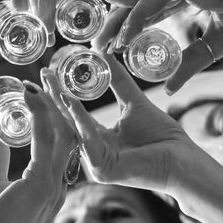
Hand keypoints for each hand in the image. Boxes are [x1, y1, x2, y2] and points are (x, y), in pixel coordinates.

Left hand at [0, 83, 75, 222]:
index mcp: (47, 183)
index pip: (59, 141)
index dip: (53, 114)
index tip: (42, 90)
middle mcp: (56, 182)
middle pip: (66, 133)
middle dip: (58, 103)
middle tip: (48, 75)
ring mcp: (52, 184)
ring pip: (61, 133)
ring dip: (51, 103)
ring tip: (42, 78)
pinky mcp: (40, 185)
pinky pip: (46, 142)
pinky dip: (40, 116)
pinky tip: (30, 95)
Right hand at [42, 58, 195, 194]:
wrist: (183, 161)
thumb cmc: (163, 137)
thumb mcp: (134, 103)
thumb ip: (118, 81)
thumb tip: (105, 53)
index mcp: (98, 139)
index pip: (73, 115)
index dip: (60, 94)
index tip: (48, 73)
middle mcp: (92, 153)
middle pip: (66, 122)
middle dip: (51, 97)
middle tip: (39, 75)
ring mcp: (94, 163)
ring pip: (72, 129)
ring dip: (59, 104)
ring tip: (48, 83)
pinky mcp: (102, 169)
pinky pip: (87, 138)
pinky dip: (77, 117)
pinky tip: (68, 99)